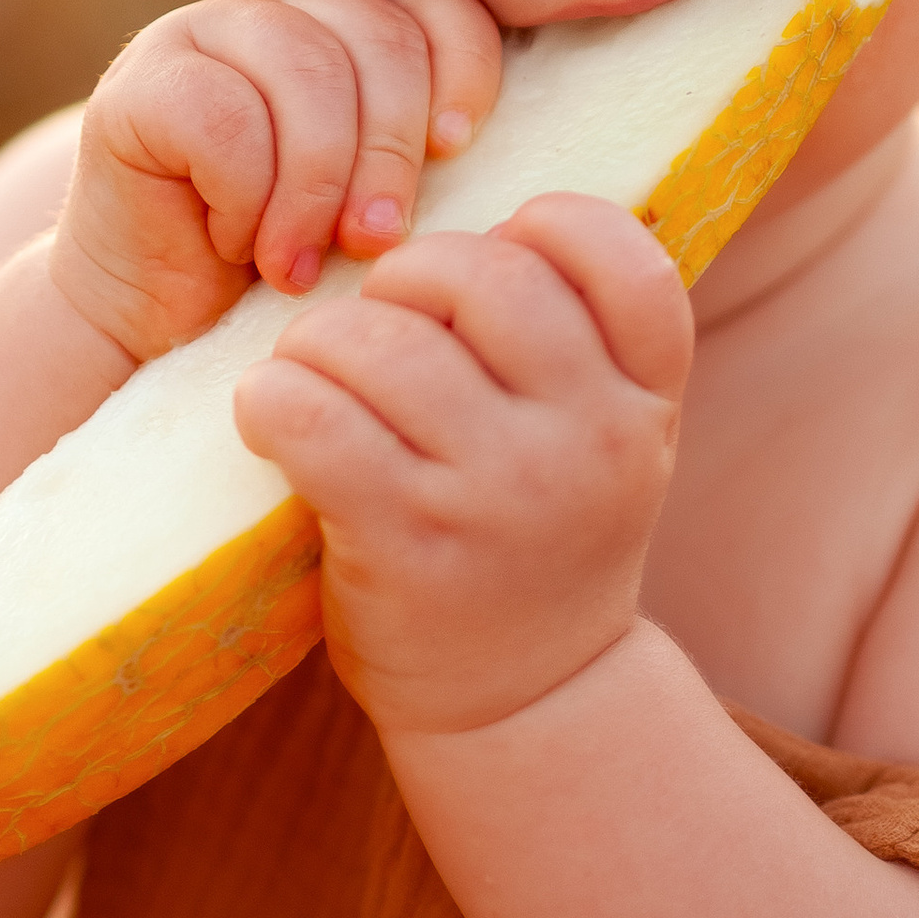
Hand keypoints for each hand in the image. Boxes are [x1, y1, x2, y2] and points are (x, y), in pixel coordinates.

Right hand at [50, 0, 503, 367]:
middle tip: (374, 241)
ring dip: (316, 189)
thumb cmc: (277, 265)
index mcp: (345, 21)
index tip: (456, 153)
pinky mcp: (137, 84)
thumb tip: (465, 135)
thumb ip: (415, 145)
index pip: (435, 2)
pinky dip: (244, 198)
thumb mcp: (368, 199)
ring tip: (301, 265)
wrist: (150, 320)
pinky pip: (225, 121)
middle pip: (376, 39)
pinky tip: (234, 243)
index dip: (462, 72)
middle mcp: (274, 8)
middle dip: (391, 153)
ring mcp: (198, 34)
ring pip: (305, 76)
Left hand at [230, 194, 693, 739]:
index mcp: (647, 401)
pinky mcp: (405, 544)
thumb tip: (484, 216)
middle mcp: (589, 442)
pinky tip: (275, 419)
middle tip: (381, 320)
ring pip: (380, 341)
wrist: (523, 702)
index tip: (500, 261)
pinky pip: (311, 417)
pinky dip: (271, 400)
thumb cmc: (540, 536)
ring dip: (321, 341)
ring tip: (317, 375)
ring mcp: (498, 495)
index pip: (621, 253)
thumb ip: (583, 338)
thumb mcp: (608, 437)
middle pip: (483, 275)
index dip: (545, 226)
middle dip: (407, 275)